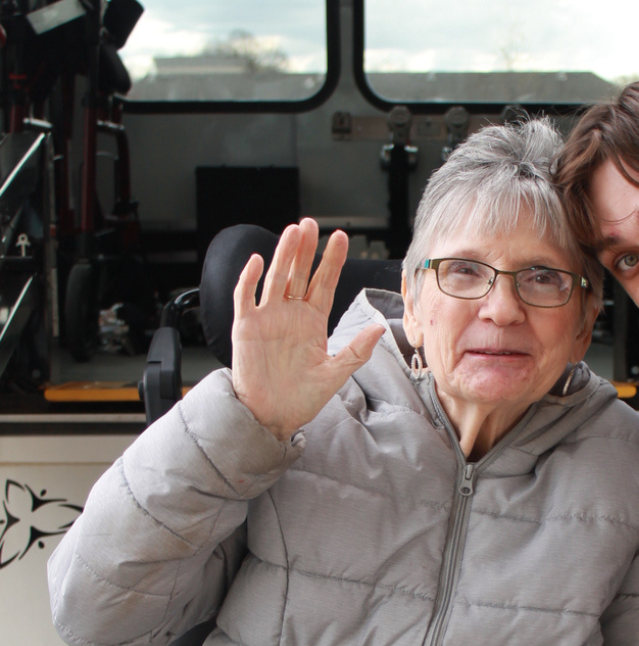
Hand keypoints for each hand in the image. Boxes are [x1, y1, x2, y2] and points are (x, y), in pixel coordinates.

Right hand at [231, 218, 383, 440]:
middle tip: (312, 224)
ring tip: (293, 232)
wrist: (273, 416)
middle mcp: (290, 314)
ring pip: (276, 278)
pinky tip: (258, 262)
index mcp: (313, 321)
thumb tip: (379, 327)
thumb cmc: (302, 397)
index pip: (324, 283)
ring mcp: (267, 317)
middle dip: (307, 249)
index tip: (341, 238)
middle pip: (299, 274)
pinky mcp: (246, 327)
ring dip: (283, 255)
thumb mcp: (335, 374)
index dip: (332, 261)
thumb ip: (356, 350)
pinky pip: (246, 298)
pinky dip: (249, 280)